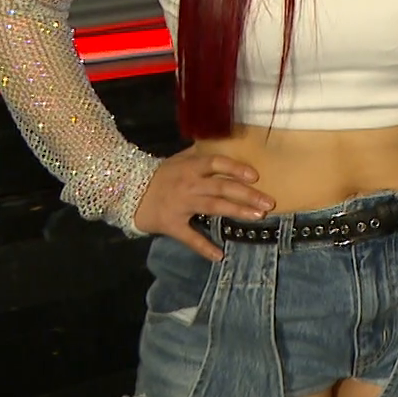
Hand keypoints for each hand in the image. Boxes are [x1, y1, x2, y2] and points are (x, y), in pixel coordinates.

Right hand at [133, 147, 275, 261]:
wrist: (128, 193)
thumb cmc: (160, 175)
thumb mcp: (179, 159)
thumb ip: (201, 154)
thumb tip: (226, 141)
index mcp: (191, 167)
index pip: (217, 163)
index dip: (236, 169)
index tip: (255, 176)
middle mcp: (189, 184)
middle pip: (222, 187)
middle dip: (247, 194)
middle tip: (269, 202)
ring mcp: (181, 204)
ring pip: (213, 207)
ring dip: (237, 211)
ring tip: (258, 216)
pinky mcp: (172, 224)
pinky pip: (189, 237)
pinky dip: (203, 247)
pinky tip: (218, 255)